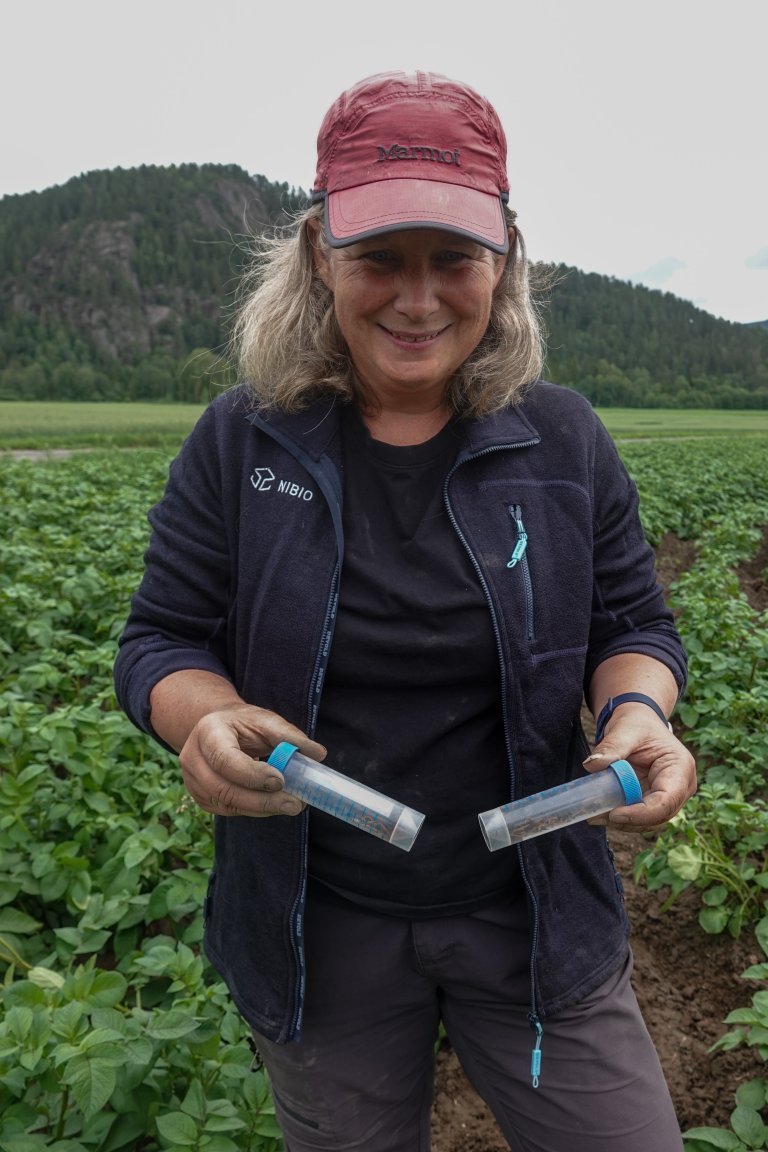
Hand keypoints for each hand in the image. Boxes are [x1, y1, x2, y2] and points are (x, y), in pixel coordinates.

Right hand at [179, 704, 326, 817]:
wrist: (219, 728)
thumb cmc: (244, 723)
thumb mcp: (266, 720)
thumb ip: (290, 736)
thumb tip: (319, 754)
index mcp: (208, 732)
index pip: (225, 759)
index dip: (252, 775)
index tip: (281, 780)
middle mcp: (193, 757)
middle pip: (223, 789)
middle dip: (262, 800)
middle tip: (295, 803)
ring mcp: (193, 780)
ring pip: (226, 804)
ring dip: (260, 809)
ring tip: (290, 805)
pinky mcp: (200, 796)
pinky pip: (226, 810)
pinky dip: (252, 810)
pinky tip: (272, 804)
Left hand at [584, 705, 696, 830]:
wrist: (638, 724)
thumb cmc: (637, 724)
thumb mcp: (625, 730)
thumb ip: (611, 747)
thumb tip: (591, 765)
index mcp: (680, 768)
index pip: (667, 800)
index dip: (642, 813)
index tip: (614, 814)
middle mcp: (680, 787)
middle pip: (658, 816)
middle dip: (628, 820)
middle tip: (596, 815)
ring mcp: (668, 797)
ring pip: (648, 822)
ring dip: (622, 822)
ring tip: (594, 814)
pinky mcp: (653, 802)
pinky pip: (639, 817)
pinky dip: (620, 818)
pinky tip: (600, 812)